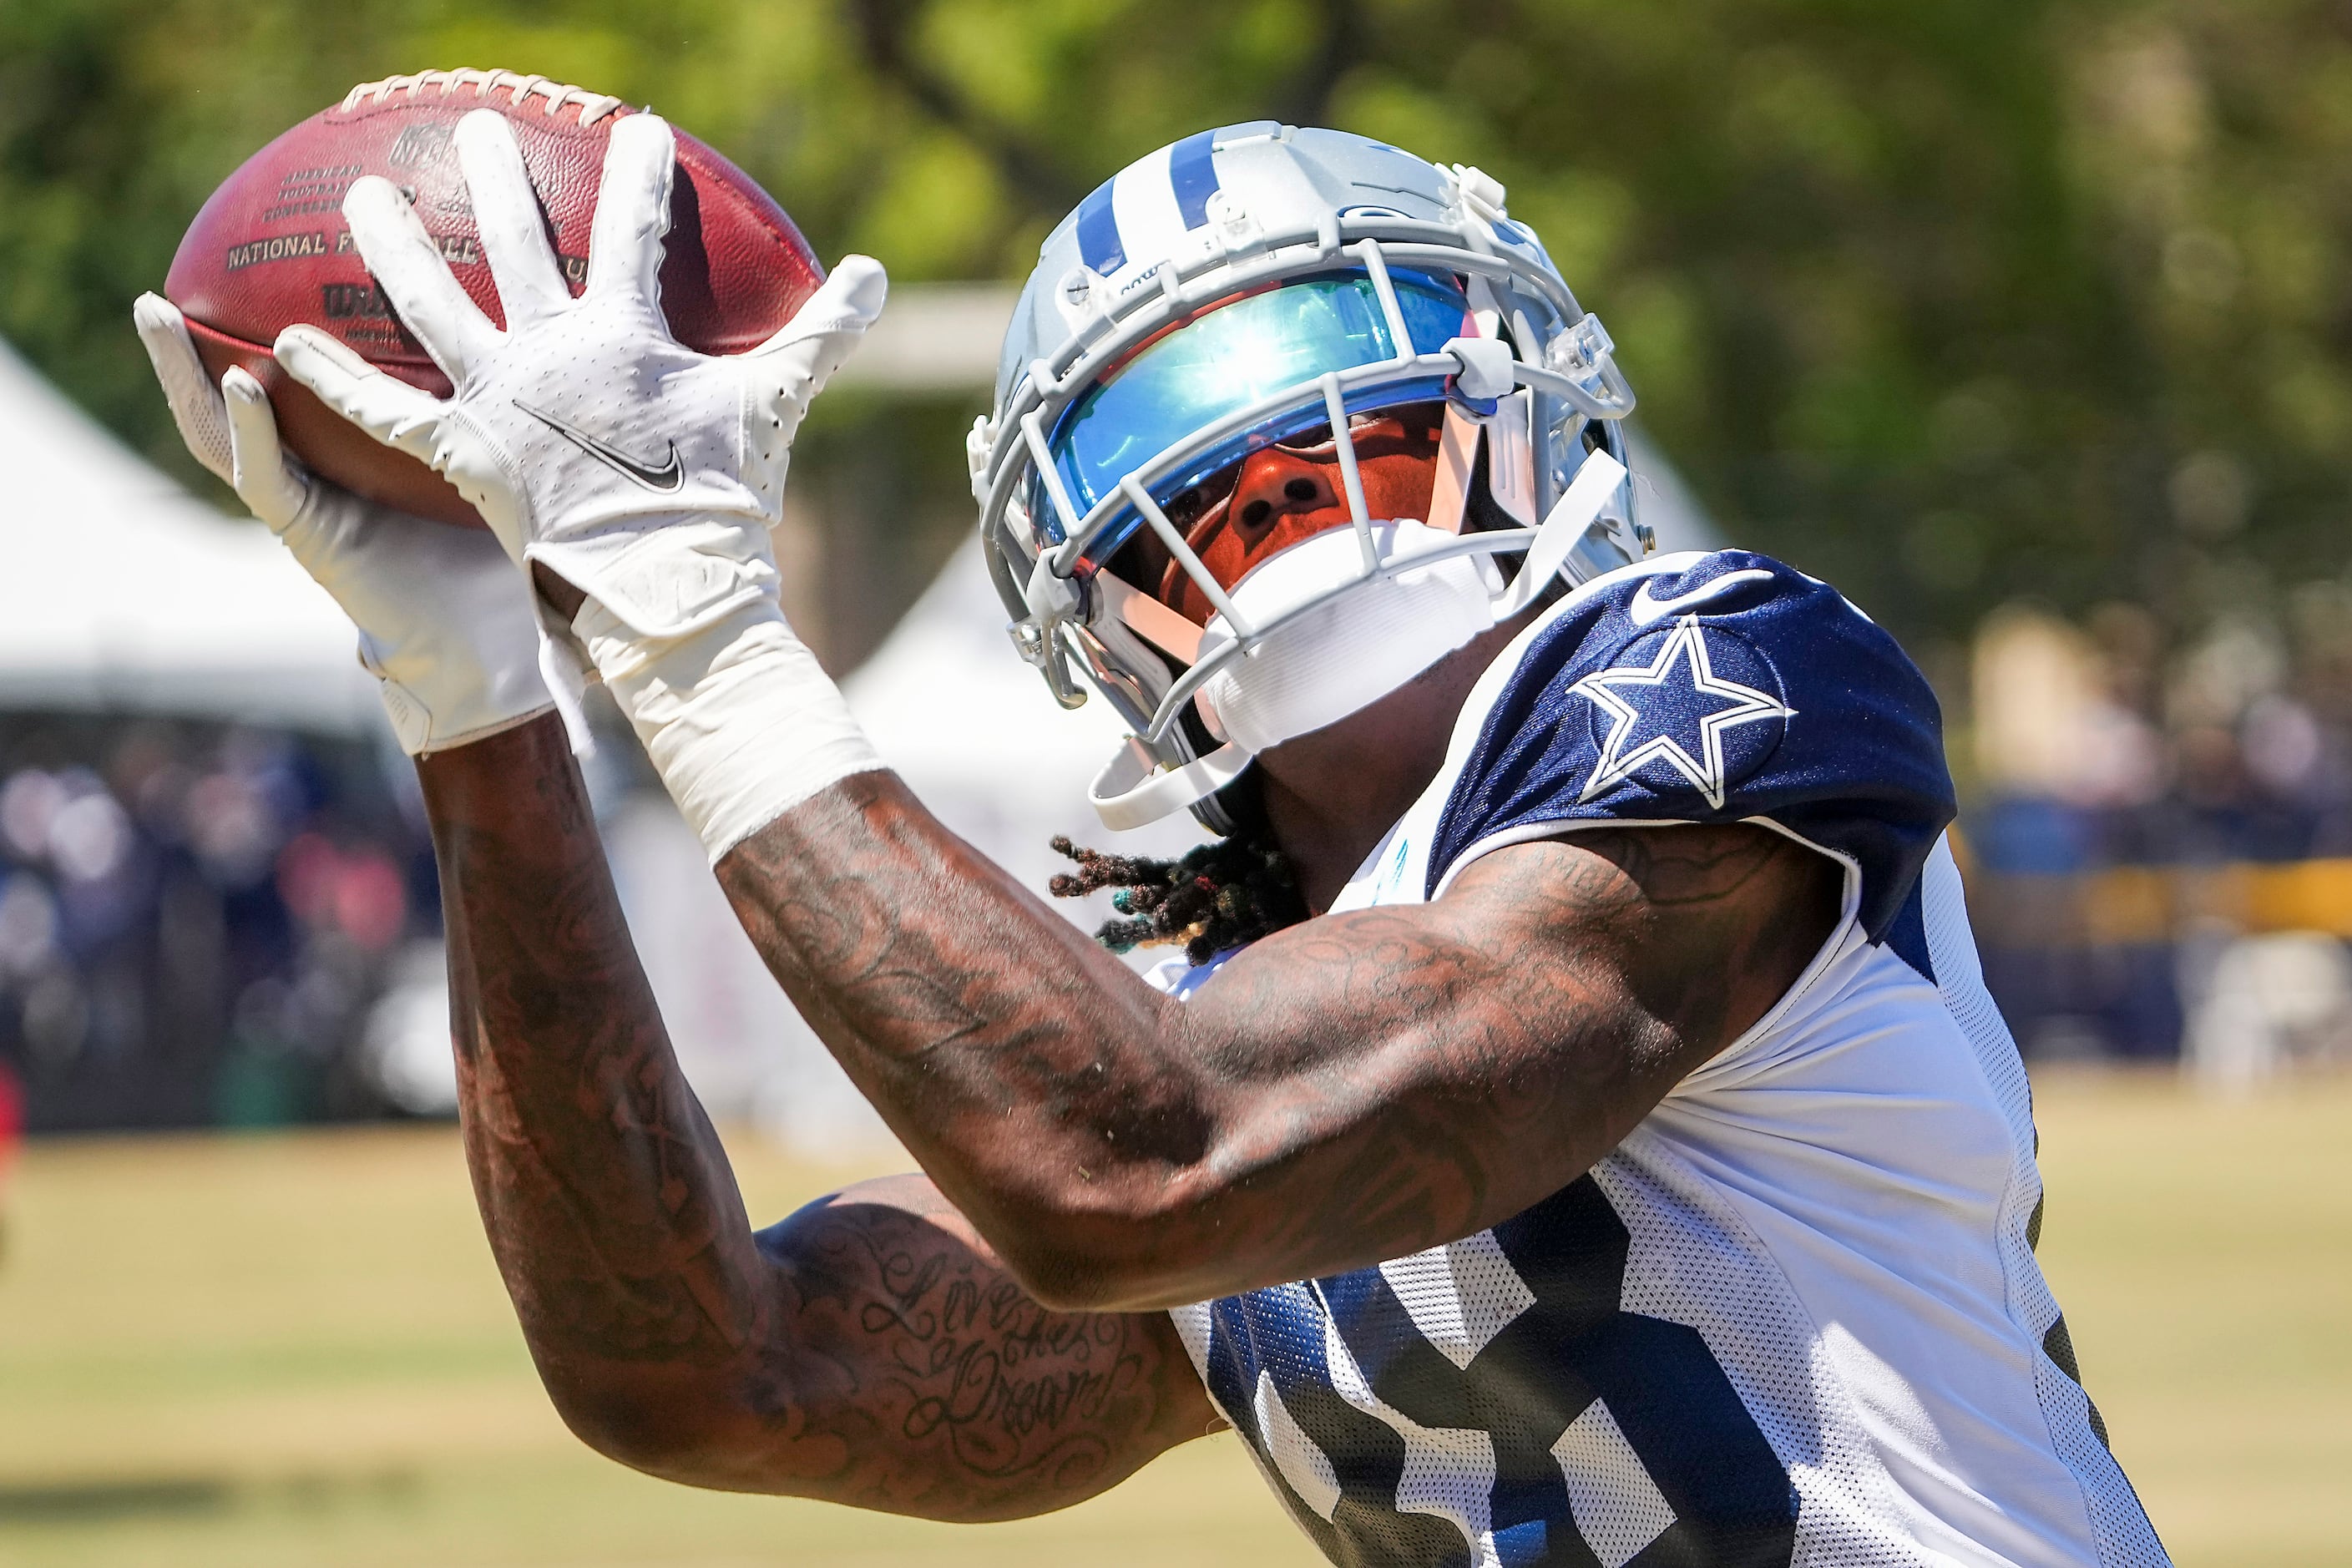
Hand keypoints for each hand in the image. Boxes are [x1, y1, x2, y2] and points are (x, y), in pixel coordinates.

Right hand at [132, 292, 551, 753]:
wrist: (501, 641)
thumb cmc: (518, 548)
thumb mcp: (509, 455)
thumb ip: (515, 396)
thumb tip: (578, 319)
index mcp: (360, 448)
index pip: (304, 378)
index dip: (274, 330)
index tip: (244, 278)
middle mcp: (323, 468)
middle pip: (245, 390)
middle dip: (196, 339)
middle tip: (165, 278)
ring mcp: (309, 502)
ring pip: (224, 426)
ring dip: (184, 373)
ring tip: (153, 311)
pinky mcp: (307, 538)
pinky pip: (264, 478)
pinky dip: (250, 433)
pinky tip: (244, 383)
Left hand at [273, 108, 885, 644]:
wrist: (665, 582)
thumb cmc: (721, 500)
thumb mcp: (775, 408)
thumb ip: (821, 337)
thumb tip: (876, 274)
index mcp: (624, 335)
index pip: (633, 234)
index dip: (640, 177)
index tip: (639, 130)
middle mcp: (551, 350)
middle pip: (516, 241)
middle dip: (502, 176)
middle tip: (484, 126)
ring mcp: (501, 397)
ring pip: (431, 303)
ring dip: (392, 244)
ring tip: (361, 192)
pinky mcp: (461, 452)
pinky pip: (383, 413)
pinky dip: (334, 380)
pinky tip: (281, 347)